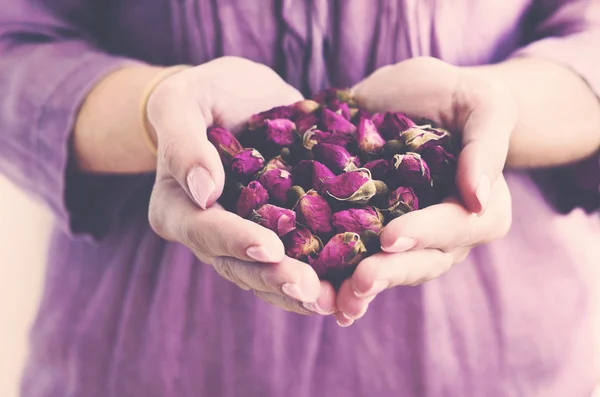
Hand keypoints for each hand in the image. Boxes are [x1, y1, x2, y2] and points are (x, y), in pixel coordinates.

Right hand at [146, 56, 336, 314]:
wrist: (239, 97)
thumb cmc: (202, 95)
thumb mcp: (182, 102)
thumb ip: (184, 142)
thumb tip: (204, 192)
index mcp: (179, 209)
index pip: (204, 231)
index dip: (236, 241)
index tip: (270, 247)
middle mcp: (211, 232)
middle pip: (239, 265)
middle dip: (275, 278)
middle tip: (310, 290)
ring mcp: (247, 235)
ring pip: (270, 272)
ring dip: (301, 290)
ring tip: (335, 301)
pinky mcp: (280, 229)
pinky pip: (298, 257)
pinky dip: (322, 273)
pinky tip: (350, 284)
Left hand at [334, 57, 514, 325]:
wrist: (418, 98)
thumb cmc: (457, 97)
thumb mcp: (483, 106)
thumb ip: (485, 147)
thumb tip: (480, 199)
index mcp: (478, 208)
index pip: (457, 226)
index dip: (425, 234)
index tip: (390, 238)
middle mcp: (444, 233)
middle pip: (422, 262)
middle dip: (390, 273)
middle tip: (359, 282)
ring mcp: (407, 237)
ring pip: (390, 269)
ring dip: (363, 287)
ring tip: (336, 302)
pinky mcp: (371, 230)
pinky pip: (358, 257)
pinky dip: (339, 277)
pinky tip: (316, 293)